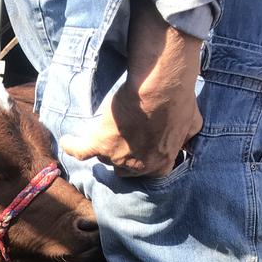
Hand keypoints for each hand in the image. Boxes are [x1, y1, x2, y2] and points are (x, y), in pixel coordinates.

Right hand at [60, 0, 203, 177]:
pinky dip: (73, 146)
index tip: (140, 153)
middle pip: (124, 169)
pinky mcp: (99, 143)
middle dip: (122, 158)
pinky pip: (80, 151)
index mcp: (161, 164)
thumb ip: (187, 137)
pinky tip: (67, 141)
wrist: (160, 87)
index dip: (144, 162)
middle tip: (120, 142)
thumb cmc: (179, 102)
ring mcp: (117, 156)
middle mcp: (138, 166)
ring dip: (102, 147)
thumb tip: (188, 141)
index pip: (149, 174)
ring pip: (104, 158)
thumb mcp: (193, 124)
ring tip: (97, 133)